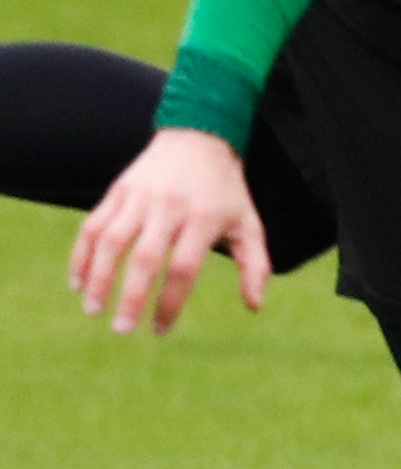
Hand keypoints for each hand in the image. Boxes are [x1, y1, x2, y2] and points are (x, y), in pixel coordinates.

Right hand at [67, 127, 263, 334]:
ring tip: (93, 309)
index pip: (183, 268)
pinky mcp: (117, 191)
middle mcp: (169, 206)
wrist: (198, 138)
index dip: (170, 303)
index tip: (160, 330)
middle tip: (122, 330)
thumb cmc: (226, 191)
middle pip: (144, 257)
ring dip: (97, 278)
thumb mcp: (248, 223)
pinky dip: (81, 254)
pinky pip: (93, 225)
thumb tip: (255, 306)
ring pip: (110, 241)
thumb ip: (255, 264)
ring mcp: (139, 197)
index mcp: (203, 218)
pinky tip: (77, 281)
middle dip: (130, 296)